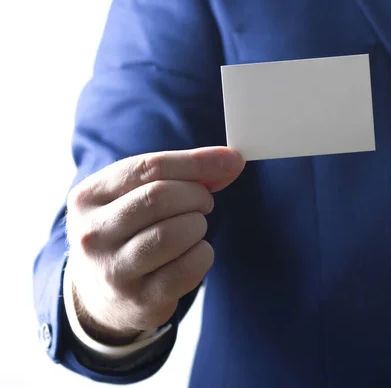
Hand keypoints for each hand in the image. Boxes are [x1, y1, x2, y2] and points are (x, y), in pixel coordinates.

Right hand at [65, 147, 244, 343]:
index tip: (232, 161)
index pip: (148, 167)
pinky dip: (203, 254)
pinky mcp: (140, 299)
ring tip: (194, 228)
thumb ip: (180, 174)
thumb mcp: (136, 196)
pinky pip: (188, 268)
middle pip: (159, 197)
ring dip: (198, 226)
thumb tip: (230, 162)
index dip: (196, 162)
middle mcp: (92, 234)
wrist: (103, 296)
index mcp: (88, 197)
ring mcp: (114, 271)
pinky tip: (194, 253)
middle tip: (203, 203)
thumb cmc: (128, 232)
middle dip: (196, 196)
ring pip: (174, 234)